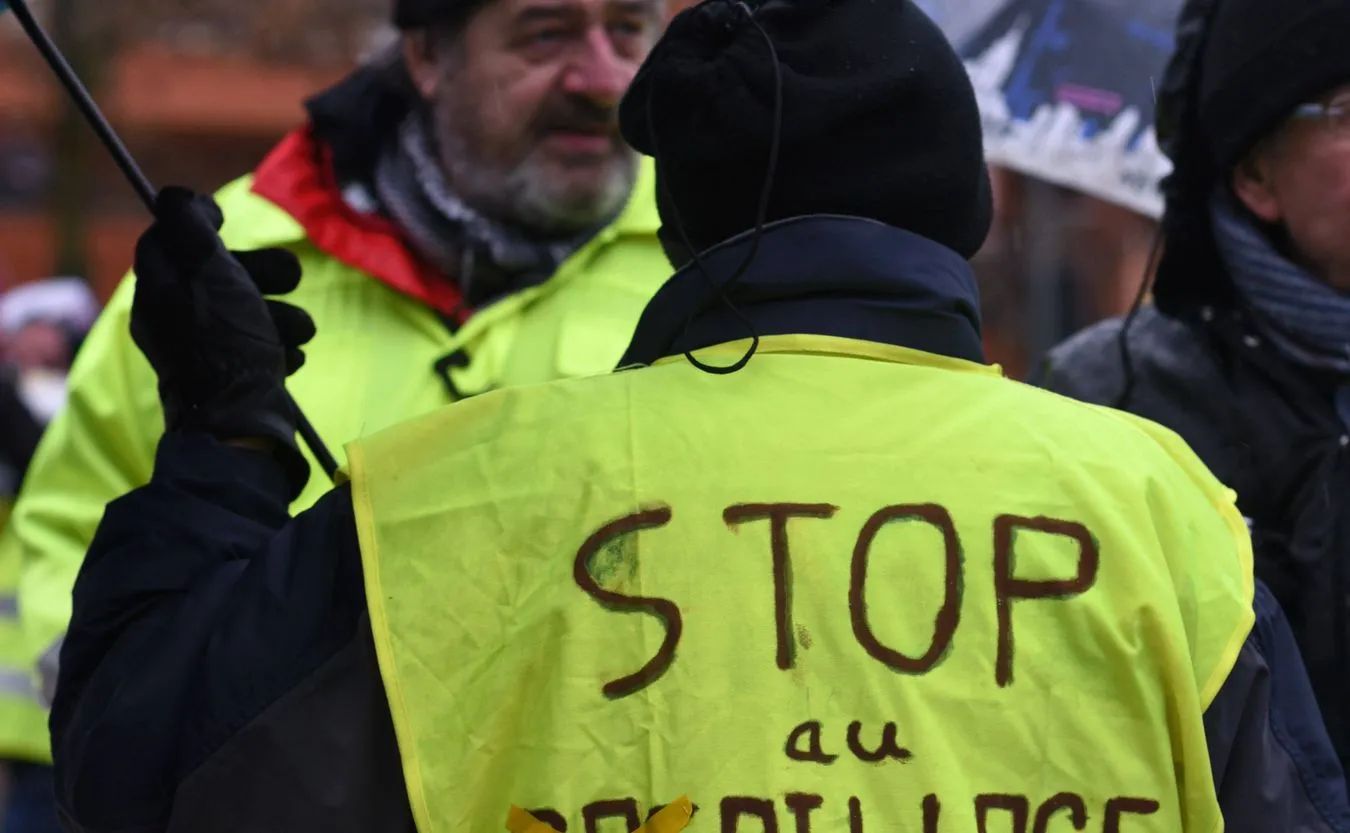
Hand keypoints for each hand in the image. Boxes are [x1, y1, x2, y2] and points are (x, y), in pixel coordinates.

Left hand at [131, 186, 315, 495]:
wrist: (241, 425)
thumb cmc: (225, 347)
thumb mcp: (210, 275)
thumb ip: (192, 230)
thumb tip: (175, 197)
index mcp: (157, 291)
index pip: (167, 236)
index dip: (199, 222)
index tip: (228, 219)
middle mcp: (172, 318)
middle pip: (215, 272)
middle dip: (262, 272)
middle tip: (293, 277)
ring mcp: (200, 349)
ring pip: (243, 310)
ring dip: (281, 314)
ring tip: (301, 330)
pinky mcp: (227, 375)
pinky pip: (254, 345)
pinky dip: (276, 345)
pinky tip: (291, 356)